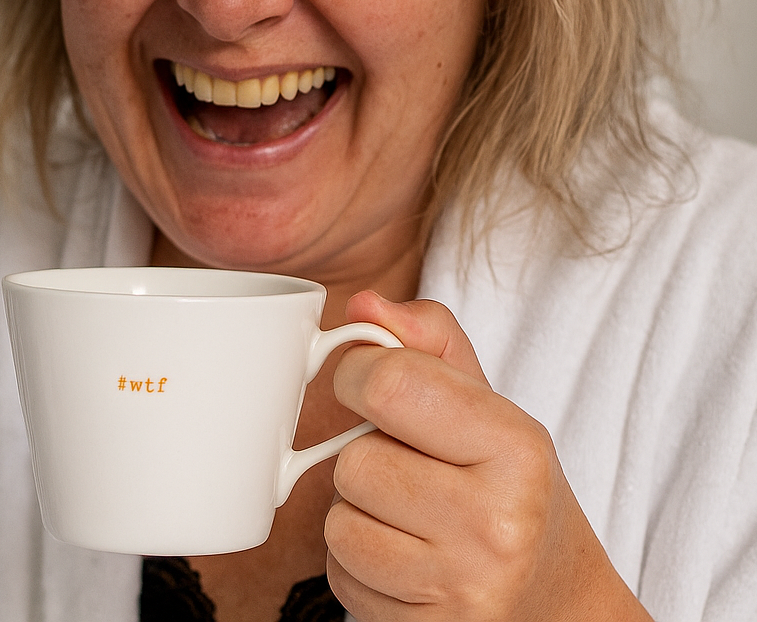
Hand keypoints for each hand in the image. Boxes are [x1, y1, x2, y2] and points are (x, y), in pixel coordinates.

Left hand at [326, 292, 652, 621]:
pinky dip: (358, 563)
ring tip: (410, 513)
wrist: (557, 602)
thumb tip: (361, 305)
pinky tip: (405, 557)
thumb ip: (427, 338)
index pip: (390, 384)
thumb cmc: (509, 484)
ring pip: (340, 523)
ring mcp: (464, 588)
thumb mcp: (487, 401)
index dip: (357, 374)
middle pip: (356, 462)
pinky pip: (342, 575)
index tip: (368, 382)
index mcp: (515, 446)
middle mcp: (496, 523)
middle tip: (408, 463)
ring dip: (359, 512)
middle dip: (366, 454)